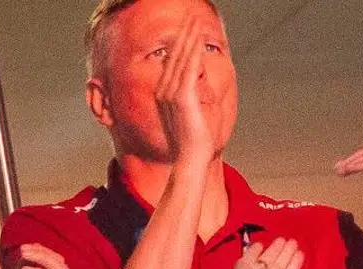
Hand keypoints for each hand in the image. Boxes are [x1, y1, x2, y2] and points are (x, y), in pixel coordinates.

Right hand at [156, 16, 214, 165]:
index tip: (187, 29)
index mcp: (164, 93)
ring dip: (189, 37)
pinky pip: (188, 67)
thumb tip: (197, 88)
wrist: (190, 158)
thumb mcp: (190, 115)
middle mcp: (164, 90)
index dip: (180, 43)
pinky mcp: (181, 96)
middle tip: (190, 16)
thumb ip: (191, 98)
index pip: (173, 62)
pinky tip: (198, 38)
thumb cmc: (194, 141)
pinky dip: (193, 51)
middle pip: (174, 54)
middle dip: (183, 34)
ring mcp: (171, 92)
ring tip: (195, 20)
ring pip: (181, 57)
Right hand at [229, 238, 304, 268]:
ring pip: (267, 258)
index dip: (295, 264)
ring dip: (275, 248)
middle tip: (293, 242)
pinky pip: (250, 256)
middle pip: (278, 264)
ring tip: (283, 240)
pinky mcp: (243, 266)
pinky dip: (254, 250)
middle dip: (286, 253)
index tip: (300, 253)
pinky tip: (259, 245)